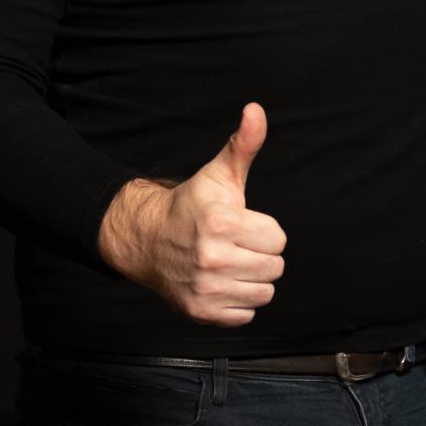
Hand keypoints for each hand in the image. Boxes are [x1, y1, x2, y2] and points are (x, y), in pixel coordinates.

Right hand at [97, 101, 287, 324]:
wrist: (147, 239)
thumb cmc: (191, 206)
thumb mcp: (219, 174)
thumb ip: (244, 145)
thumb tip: (256, 110)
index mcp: (221, 222)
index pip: (278, 238)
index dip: (263, 230)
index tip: (241, 225)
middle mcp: (212, 258)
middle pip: (275, 267)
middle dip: (260, 254)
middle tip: (235, 245)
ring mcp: (206, 288)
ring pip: (264, 292)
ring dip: (252, 279)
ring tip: (230, 263)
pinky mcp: (201, 311)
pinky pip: (246, 314)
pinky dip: (238, 302)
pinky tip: (221, 283)